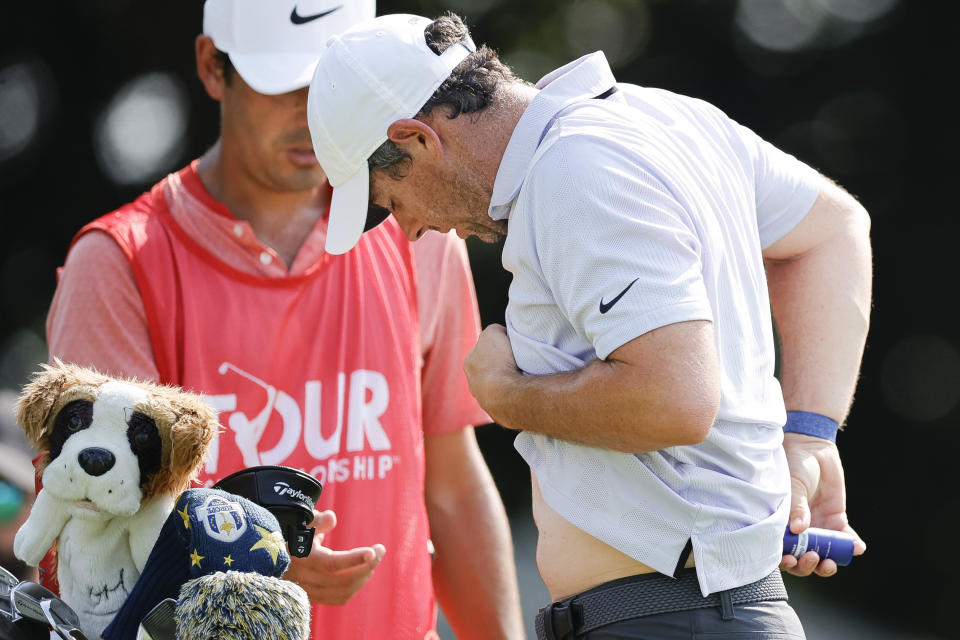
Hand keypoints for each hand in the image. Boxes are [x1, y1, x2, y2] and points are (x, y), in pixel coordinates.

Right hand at [283, 509, 385, 604]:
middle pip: (343, 580)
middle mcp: (304, 577)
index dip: (354, 559)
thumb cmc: (291, 532)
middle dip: (367, 565)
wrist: (269, 554)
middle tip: (380, 551)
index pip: (331, 563)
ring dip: (363, 576)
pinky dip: (354, 587)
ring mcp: (308, 590)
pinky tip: (362, 573)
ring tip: (372, 560)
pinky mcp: (313, 597)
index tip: (373, 551)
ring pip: (343, 591)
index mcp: (301, 557)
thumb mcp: (302, 521)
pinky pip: (338, 598)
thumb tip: (331, 517)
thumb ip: (317, 520)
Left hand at [463, 324, 521, 422]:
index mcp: (469, 364)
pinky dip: (513, 396)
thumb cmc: (499, 360)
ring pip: (497, 388)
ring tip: (521, 378)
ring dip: (507, 383)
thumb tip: (501, 334)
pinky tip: (522, 392)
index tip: (509, 348)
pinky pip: (507, 401)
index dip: (498, 348)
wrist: (507, 394)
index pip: (483, 351)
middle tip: (516, 364)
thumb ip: (494, 331)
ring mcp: (485, 402)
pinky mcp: (499, 414)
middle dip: (500, 368)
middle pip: (489, 371)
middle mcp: (473, 385)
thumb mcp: (493, 332)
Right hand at [779, 433, 865, 576]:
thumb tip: (798, 529)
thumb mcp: (792, 485)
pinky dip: (851, 545)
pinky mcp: (835, 519)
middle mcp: (798, 529)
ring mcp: (817, 526)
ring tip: (832, 562)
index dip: (786, 560)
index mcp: (781, 522)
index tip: (791, 560)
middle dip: (807, 564)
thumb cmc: (792, 463)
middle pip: (802, 557)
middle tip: (813, 558)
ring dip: (827, 562)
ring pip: (823, 553)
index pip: (781, 549)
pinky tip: (856, 547)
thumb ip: (796, 507)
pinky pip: (844, 538)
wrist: (812, 448)